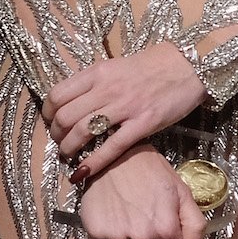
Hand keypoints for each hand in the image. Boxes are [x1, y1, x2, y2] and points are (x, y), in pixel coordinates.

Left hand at [44, 42, 208, 178]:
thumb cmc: (154, 65)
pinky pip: (111, 147)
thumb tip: (74, 101)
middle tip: (61, 142)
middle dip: (57, 135)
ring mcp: (125, 107)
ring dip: (69, 149)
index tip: (51, 122)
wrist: (190, 66)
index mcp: (99, 72)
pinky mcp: (143, 124)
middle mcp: (107, 88)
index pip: (57, 95)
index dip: (48, 114)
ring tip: (70, 155)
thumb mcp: (117, 66)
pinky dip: (93, 163)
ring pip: (82, 132)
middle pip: (65, 116)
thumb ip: (96, 82)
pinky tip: (83, 172)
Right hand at [75, 143, 206, 238]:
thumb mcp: (182, 192)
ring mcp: (119, 238)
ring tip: (133, 227)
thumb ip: (194, 227)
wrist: (115, 155)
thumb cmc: (152, 172)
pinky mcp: (97, 236)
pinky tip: (118, 226)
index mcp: (168, 229)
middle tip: (151, 232)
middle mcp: (143, 238)